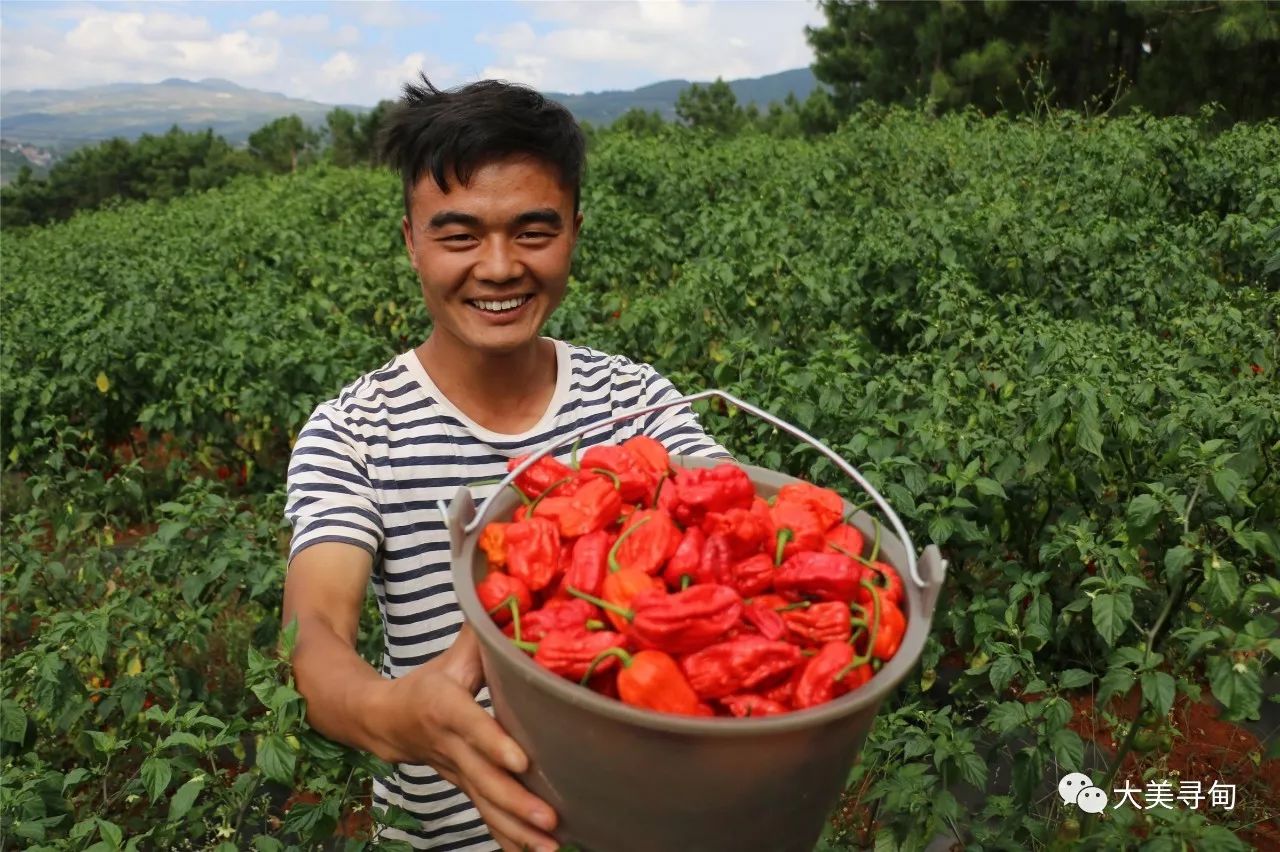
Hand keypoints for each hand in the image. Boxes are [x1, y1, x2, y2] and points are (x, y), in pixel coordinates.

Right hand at [378, 623, 559, 851]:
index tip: (522, 760)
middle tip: (550, 819)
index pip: (473, 725)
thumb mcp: (454, 653)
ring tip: (550, 847)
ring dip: (517, 830)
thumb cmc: (432, 681)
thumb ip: (484, 632)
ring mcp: (456, 773)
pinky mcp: (463, 788)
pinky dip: (507, 840)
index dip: (495, 743)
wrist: (383, 719)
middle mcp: (450, 745)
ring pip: (485, 805)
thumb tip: (511, 596)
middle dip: (517, 801)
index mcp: (446, 707)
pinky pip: (485, 818)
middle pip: (483, 778)